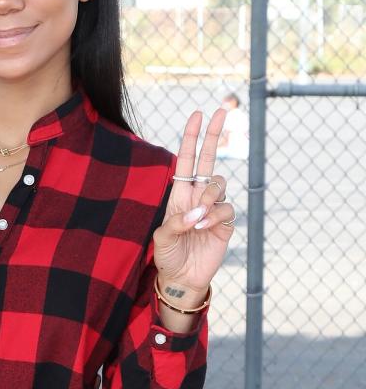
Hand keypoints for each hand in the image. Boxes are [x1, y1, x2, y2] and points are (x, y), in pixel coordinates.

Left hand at [153, 110, 234, 329]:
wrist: (182, 277)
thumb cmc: (168, 255)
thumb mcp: (162, 238)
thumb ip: (176, 223)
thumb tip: (196, 213)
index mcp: (180, 194)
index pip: (187, 160)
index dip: (192, 138)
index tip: (197, 115)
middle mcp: (198, 196)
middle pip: (209, 159)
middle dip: (213, 135)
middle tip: (221, 111)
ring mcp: (214, 208)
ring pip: (219, 184)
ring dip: (208, 198)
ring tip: (196, 221)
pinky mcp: (227, 222)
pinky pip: (227, 208)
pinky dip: (215, 216)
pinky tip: (204, 228)